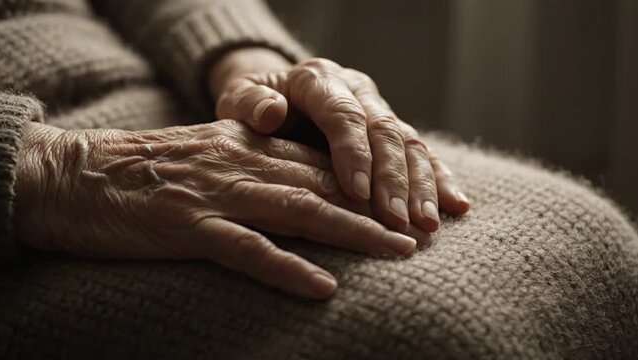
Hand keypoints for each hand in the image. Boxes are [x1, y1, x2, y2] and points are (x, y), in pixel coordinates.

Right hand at [14, 121, 420, 298]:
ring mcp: (218, 195)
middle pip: (325, 185)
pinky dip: (288, 268)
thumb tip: (296, 186)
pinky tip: (323, 287)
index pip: (321, 163)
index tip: (406, 203)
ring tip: (399, 251)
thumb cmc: (143, 173)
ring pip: (301, 211)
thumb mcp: (206, 157)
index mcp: (247, 146)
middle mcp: (241, 164)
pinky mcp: (190, 227)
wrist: (77, 177)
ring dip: (354, 232)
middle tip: (425, 228)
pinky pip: (248, 249)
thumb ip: (251, 166)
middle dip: (378, 207)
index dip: (368, 183)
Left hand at [211, 54, 469, 232]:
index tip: (358, 193)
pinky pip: (424, 154)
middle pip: (384, 132)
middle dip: (393, 179)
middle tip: (398, 221)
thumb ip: (249, 105)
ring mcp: (379, 111)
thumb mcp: (238, 102)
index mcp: (319, 80)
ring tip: (428, 224)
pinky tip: (457, 205)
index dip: (354, 153)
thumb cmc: (252, 108)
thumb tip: (271, 112)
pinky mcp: (393, 133)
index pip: (343, 114)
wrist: (274, 99)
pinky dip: (440, 180)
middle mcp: (356, 91)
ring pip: (410, 144)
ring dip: (421, 186)